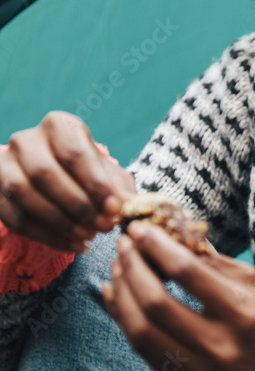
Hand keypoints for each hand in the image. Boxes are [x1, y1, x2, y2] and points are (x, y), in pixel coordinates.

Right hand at [0, 111, 134, 251]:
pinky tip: (72, 244)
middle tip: (102, 227)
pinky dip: (47, 236)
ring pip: (23, 194)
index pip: (74, 153)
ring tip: (87, 236)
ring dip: (59, 221)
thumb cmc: (86, 173)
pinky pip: (16, 218)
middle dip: (77, 205)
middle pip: (45, 173)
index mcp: (59, 126)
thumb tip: (128, 206)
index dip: (95, 184)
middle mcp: (27, 140)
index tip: (114, 209)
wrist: (53, 179)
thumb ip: (118, 188)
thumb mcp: (107, 174)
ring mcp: (5, 165)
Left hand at [102, 221, 254, 370]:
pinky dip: (122, 319)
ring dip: (122, 292)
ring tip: (118, 267)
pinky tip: (117, 295)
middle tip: (124, 245)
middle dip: (132, 266)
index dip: (157, 246)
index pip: (187, 273)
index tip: (139, 229)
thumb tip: (172, 237)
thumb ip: (214, 264)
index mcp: (242, 312)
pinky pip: (140, 350)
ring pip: (139, 330)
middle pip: (155, 302)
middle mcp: (218, 345)